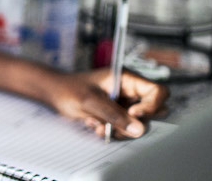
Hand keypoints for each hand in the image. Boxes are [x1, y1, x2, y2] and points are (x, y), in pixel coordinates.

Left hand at [46, 68, 168, 138]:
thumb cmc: (68, 89)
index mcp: (127, 79)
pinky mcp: (117, 114)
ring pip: (138, 123)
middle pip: (153, 110)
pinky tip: (96, 126)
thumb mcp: (90, 101)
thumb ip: (114, 115)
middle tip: (116, 125)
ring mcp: (124, 103)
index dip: (152, 105)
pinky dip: (114, 131)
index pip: (158, 91)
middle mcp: (130, 91)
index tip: (133, 114)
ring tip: (100, 126)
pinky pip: (125, 128)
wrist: (53, 94)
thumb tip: (139, 129)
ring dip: (121, 129)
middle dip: (135, 122)